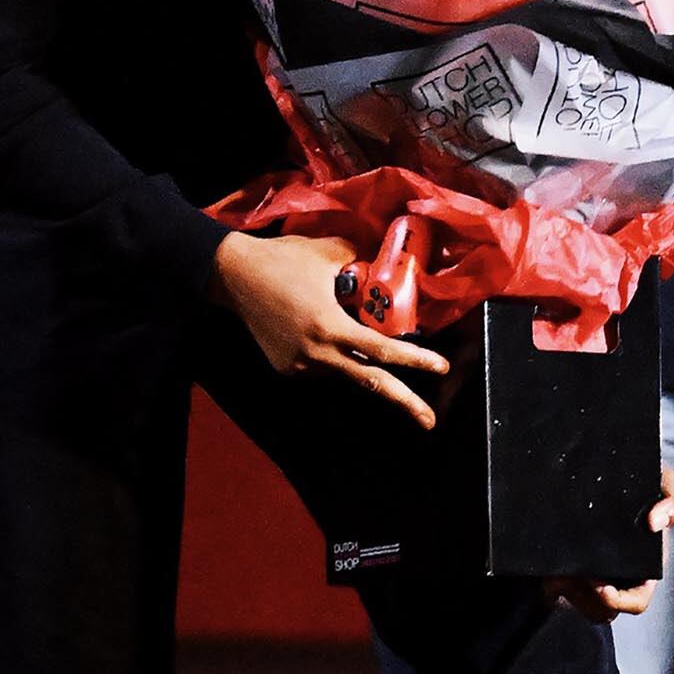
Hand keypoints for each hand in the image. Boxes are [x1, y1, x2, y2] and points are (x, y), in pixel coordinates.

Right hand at [209, 231, 449, 429]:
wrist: (233, 275)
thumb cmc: (282, 260)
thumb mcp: (330, 253)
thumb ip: (361, 264)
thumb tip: (383, 268)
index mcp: (330, 326)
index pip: (382, 350)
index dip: (414, 359)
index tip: (440, 366)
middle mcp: (317, 353)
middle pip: (370, 382)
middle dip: (403, 401)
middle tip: (429, 420)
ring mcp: (300, 365)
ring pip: (344, 369)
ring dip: (358, 360)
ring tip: (340, 329)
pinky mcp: (286, 368)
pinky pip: (322, 366)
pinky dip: (333, 354)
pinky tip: (315, 327)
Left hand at [547, 464, 673, 622]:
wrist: (604, 470)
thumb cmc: (643, 484)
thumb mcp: (666, 484)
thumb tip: (656, 522)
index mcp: (644, 567)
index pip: (635, 601)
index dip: (618, 600)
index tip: (599, 585)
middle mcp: (619, 577)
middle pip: (602, 610)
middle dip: (583, 599)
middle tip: (569, 576)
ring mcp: (592, 574)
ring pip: (576, 603)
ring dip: (564, 591)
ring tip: (555, 570)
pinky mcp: (567, 569)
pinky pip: (556, 591)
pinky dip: (550, 582)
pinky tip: (546, 566)